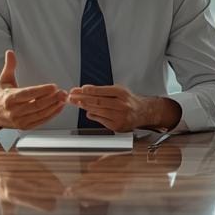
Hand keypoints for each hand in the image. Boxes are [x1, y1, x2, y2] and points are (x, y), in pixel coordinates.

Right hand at [0, 50, 67, 131]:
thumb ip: (10, 66)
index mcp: (9, 98)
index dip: (42, 91)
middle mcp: (14, 111)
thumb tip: (10, 53)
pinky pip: (40, 121)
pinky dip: (51, 115)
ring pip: (40, 114)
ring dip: (53, 107)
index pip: (28, 94)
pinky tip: (58, 107)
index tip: (53, 86)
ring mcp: (19, 120)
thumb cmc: (2, 96)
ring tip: (63, 99)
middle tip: (62, 93)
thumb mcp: (4, 80)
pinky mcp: (25, 126)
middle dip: (52, 99)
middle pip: (36, 105)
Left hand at [0, 146, 65, 214]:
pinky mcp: (28, 164)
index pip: (31, 201)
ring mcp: (22, 172)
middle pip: (40, 191)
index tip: (53, 207)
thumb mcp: (5, 207)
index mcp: (12, 195)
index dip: (46, 205)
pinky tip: (58, 183)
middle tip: (61, 198)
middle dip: (51, 195)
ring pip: (43, 180)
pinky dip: (52, 177)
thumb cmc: (3, 190)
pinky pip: (44, 171)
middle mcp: (16, 183)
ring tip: (62, 191)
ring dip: (54, 185)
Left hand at [65, 84, 179, 131]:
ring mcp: (119, 116)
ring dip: (85, 107)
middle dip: (82, 98)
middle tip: (72, 97)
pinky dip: (93, 115)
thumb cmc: (128, 100)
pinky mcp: (117, 126)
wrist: (142, 112)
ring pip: (98, 111)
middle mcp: (121, 104)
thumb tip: (85, 91)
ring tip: (76, 103)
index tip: (79, 89)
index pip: (102, 91)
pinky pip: (101, 120)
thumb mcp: (118, 90)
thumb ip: (103, 91)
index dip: (89, 90)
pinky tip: (88, 112)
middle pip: (98, 101)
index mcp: (121, 93)